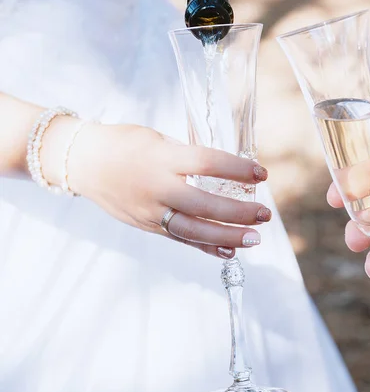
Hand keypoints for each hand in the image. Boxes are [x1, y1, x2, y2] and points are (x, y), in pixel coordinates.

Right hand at [42, 119, 271, 258]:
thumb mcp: (156, 140)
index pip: (207, 163)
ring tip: (254, 239)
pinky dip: (205, 246)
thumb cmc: (123, 144)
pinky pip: (180, 239)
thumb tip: (223, 172)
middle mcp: (156, 188)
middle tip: (264, 215)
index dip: (238, 170)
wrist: (83, 163)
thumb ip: (187, 157)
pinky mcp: (147, 226)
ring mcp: (150, 212)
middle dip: (238, 213)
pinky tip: (228, 251)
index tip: (261, 174)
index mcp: (161, 158)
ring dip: (227, 237)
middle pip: (204, 205)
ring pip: (193, 230)